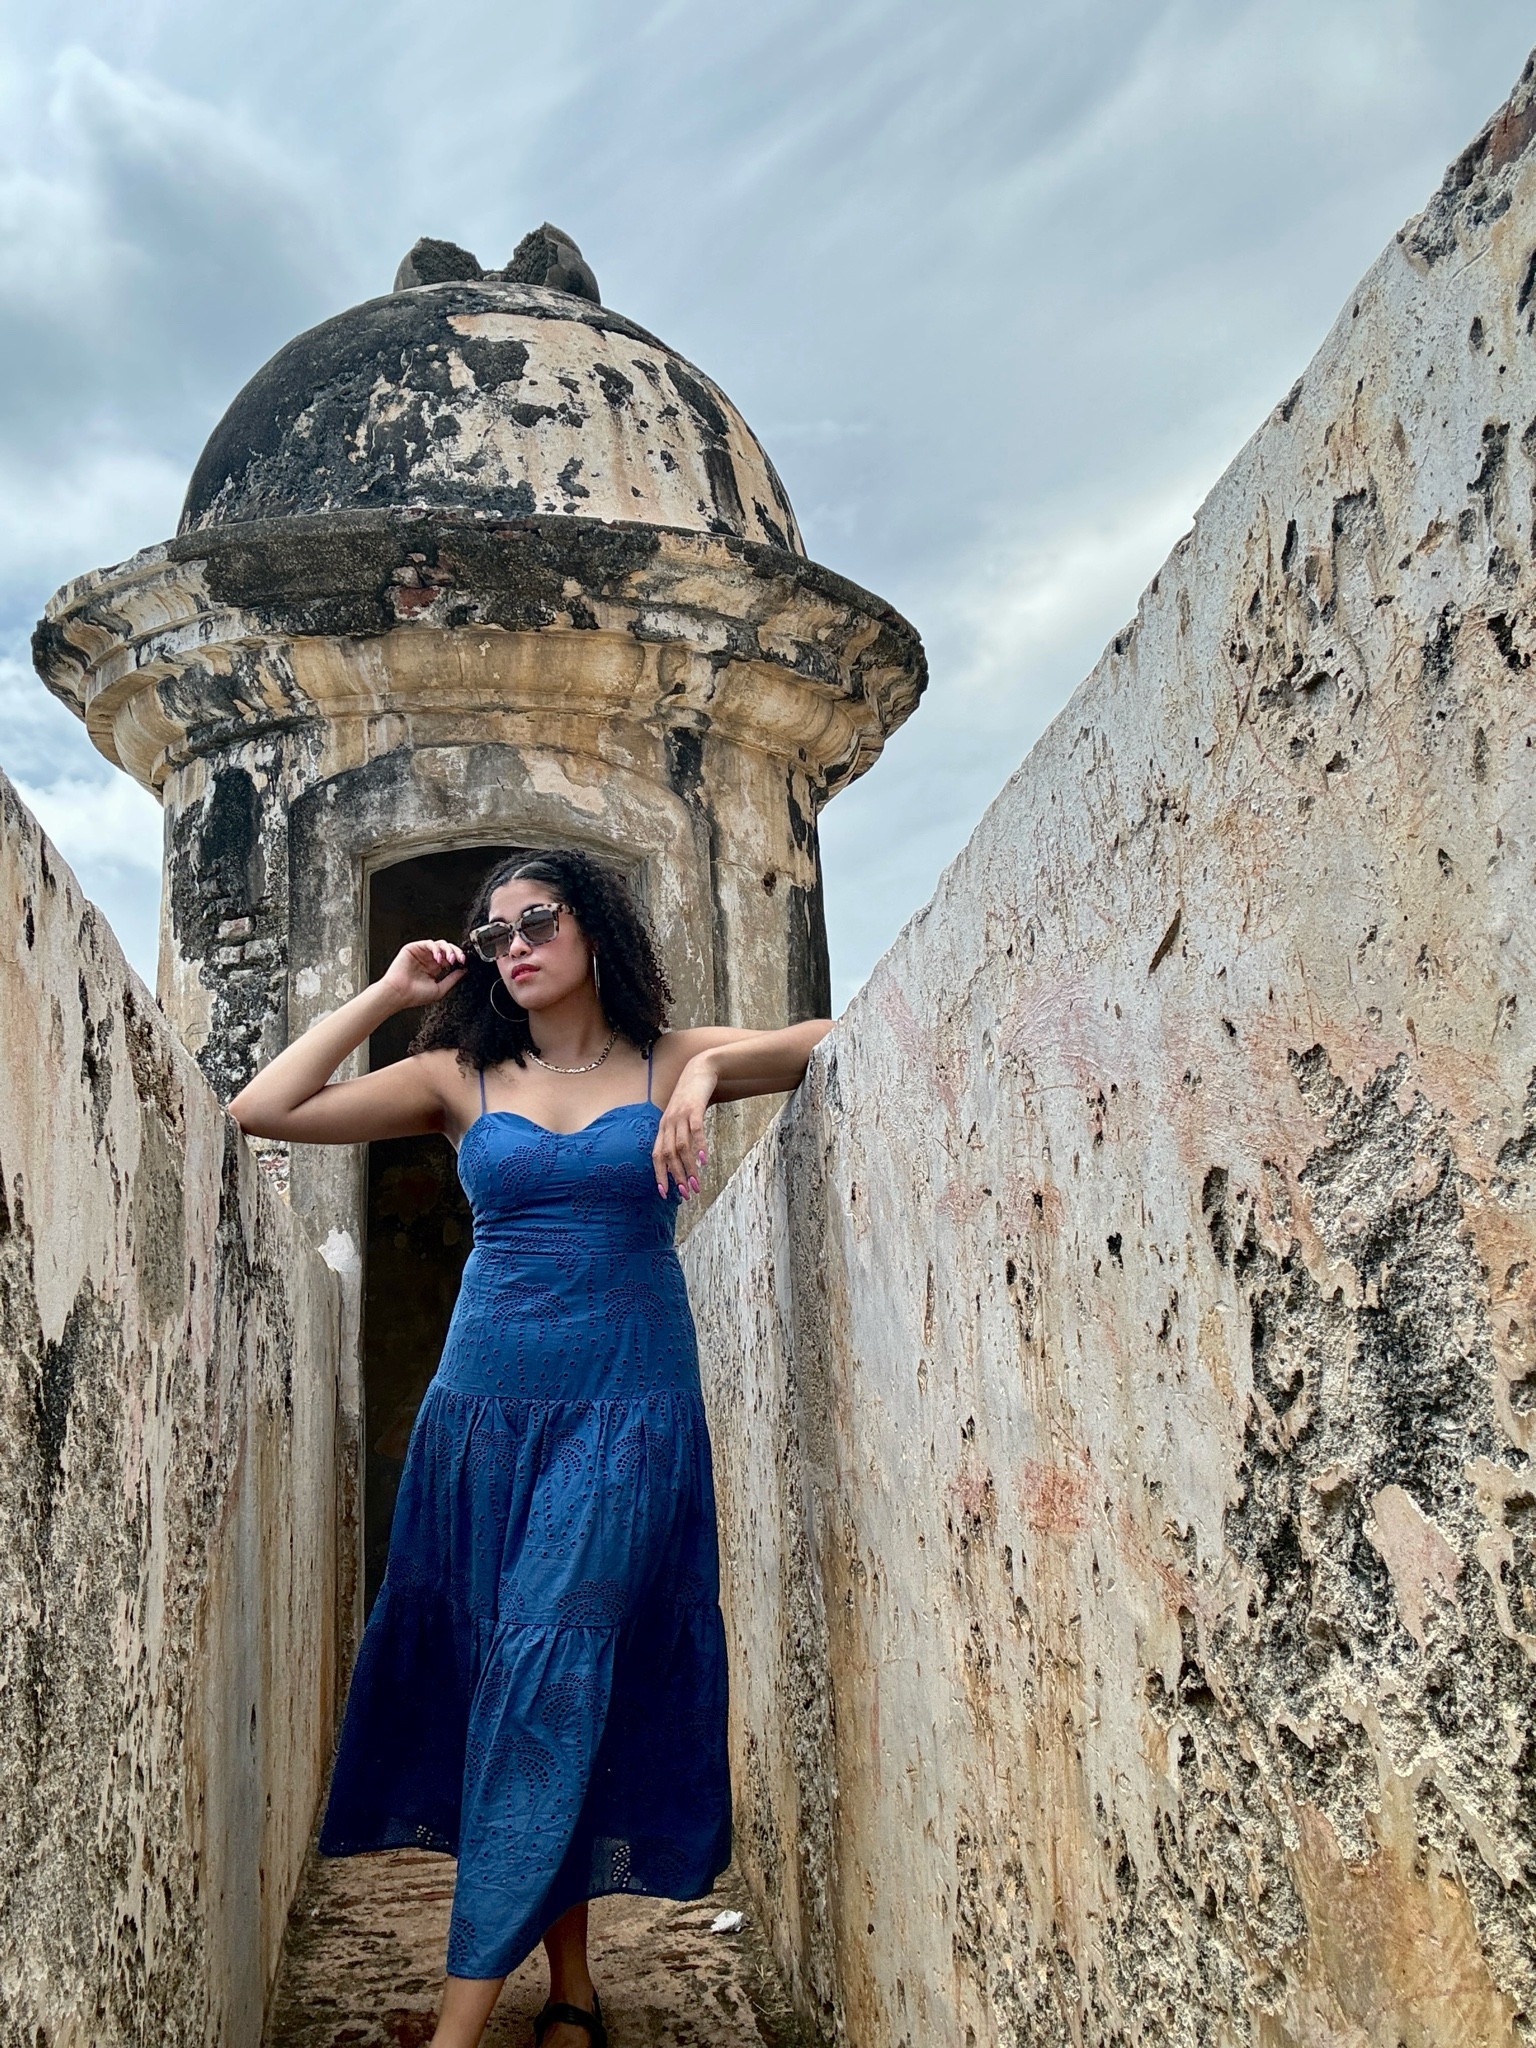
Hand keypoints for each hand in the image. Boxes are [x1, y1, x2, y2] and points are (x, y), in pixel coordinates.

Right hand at [379, 939, 466, 1008]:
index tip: (464, 963)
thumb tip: (463, 971)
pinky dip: (436, 948)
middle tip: (460, 959)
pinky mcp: (413, 949)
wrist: (399, 994)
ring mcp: (421, 954)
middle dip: (456, 952)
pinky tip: (438, 957)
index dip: (458, 959)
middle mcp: (428, 960)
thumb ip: (452, 979)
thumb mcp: (440, 989)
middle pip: (447, 949)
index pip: (450, 958)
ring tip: (450, 959)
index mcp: (434, 969)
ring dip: (448, 950)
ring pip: (439, 944)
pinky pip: (428, 943)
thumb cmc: (414, 995)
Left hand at [653, 1054, 715, 1199]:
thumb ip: (678, 1135)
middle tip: (686, 1194)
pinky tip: (704, 1159)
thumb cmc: (690, 1098)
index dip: (659, 1174)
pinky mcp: (694, 1107)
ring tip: (697, 1184)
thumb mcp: (680, 1117)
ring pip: (681, 1146)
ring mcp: (681, 1115)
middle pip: (668, 1154)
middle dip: (676, 1177)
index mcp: (663, 1127)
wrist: (699, 1070)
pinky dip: (699, 1145)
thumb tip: (682, 1160)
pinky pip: (695, 1129)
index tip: (665, 1193)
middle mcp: (668, 1123)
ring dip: (688, 1168)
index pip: (656, 1155)